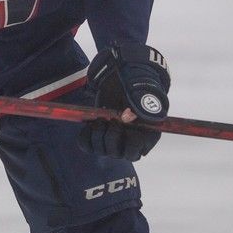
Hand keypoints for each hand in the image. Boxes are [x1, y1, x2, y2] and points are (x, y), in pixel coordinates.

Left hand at [77, 43, 170, 160]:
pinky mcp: (98, 135)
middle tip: (112, 121)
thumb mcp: (142, 90)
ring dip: (98, 136)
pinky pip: (87, 146)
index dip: (129, 143)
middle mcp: (130, 141)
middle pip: (117, 155)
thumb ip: (143, 103)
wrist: (122, 77)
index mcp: (147, 135)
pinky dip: (85, 137)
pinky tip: (90, 124)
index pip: (136, 152)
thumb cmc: (136, 84)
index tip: (126, 125)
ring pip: (102, 151)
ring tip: (101, 119)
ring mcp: (113, 140)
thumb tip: (132, 116)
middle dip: (111, 139)